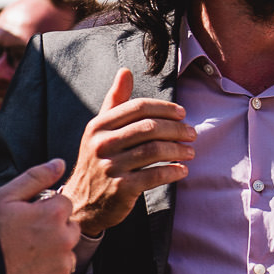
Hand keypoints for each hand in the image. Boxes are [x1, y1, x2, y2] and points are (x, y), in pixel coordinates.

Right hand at [0, 158, 76, 273]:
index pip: (64, 205)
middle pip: (70, 230)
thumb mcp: (5, 197)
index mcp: (54, 215)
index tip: (28, 220)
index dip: (45, 211)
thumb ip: (36, 177)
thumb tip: (60, 163)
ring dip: (52, 256)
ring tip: (23, 259)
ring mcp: (62, 267)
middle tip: (25, 240)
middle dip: (54, 232)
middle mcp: (64, 240)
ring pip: (66, 256)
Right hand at [62, 69, 193, 234]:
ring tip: (190, 152)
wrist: (81, 202)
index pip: (138, 107)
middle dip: (177, 129)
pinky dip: (173, 171)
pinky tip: (182, 170)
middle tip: (192, 133)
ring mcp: (110, 167)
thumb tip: (126, 71)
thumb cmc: (97, 160)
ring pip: (154, 151)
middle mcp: (101, 144)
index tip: (182, 114)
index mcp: (98, 126)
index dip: (165, 108)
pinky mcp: (120, 189)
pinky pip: (154, 176)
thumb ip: (115, 101)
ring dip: (178, 150)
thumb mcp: (100, 130)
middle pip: (149, 128)